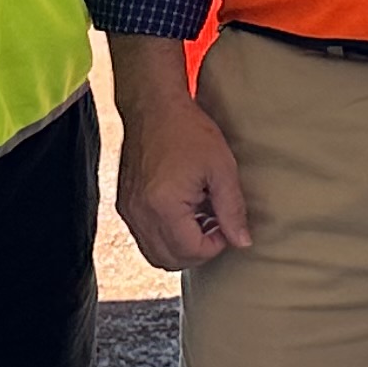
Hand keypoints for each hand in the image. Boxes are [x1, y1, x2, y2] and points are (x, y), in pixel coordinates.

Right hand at [112, 41, 251, 269]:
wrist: (153, 106)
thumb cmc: (188, 131)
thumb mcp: (221, 168)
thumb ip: (232, 209)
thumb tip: (242, 242)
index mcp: (163, 206)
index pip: (191, 251)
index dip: (215, 246)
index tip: (225, 224)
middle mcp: (140, 214)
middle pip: (170, 260)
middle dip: (197, 251)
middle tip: (215, 226)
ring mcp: (129, 210)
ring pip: (154, 253)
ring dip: (180, 246)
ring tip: (199, 218)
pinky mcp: (125, 204)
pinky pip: (144, 237)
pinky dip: (165, 235)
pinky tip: (183, 211)